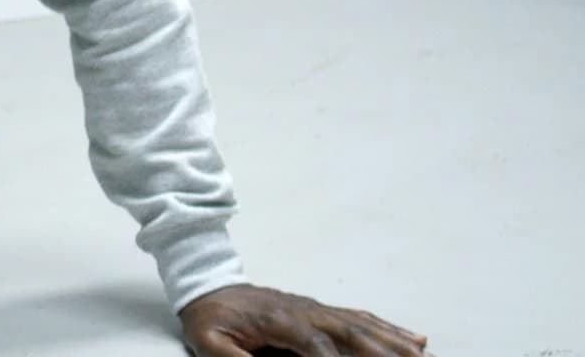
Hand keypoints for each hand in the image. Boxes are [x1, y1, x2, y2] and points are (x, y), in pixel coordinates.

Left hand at [179, 283, 430, 355]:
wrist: (207, 286)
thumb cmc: (209, 319)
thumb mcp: (209, 341)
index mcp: (281, 322)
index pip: (318, 348)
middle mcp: (307, 312)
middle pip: (353, 333)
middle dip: (386, 352)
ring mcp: (317, 309)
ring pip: (364, 326)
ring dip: (398, 343)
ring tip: (428, 356)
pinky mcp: (321, 310)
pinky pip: (361, 318)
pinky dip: (391, 329)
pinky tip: (416, 340)